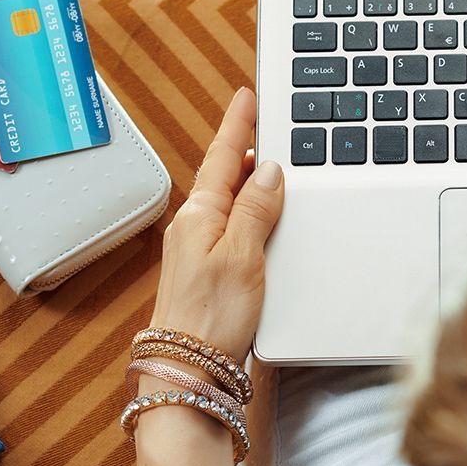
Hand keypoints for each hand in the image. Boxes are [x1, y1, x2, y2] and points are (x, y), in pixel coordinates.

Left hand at [147, 87, 284, 361]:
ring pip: (230, 202)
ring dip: (251, 182)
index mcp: (200, 214)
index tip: (247, 95)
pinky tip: (266, 219)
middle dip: (247, 149)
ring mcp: (199, 249)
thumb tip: (268, 170)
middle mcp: (195, 226)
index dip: (238, 125)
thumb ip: (256, 210)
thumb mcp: (242, 254)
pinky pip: (233, 227)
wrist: (190, 370)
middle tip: (268, 124)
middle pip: (225, 176)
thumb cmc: (212, 316)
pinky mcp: (210, 272)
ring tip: (275, 166)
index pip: (223, 156)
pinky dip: (251, 213)